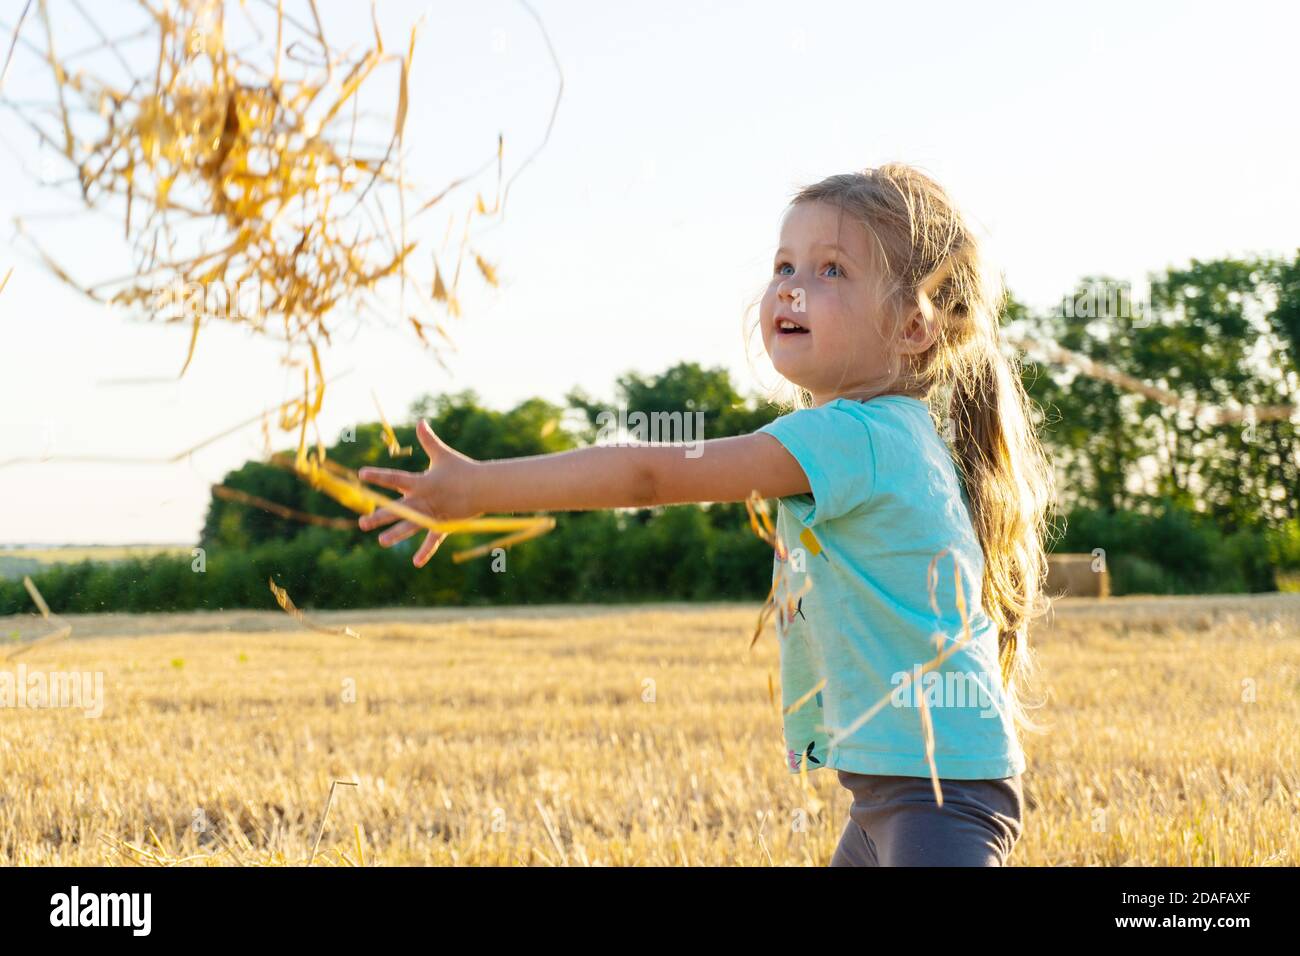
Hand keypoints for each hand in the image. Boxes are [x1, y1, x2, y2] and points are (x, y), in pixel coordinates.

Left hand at [357, 419, 481, 566]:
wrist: (484, 487)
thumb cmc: (462, 469)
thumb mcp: (443, 454)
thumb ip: (428, 440)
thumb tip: (420, 421)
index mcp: (421, 482)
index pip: (395, 478)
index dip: (379, 476)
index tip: (362, 474)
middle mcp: (423, 500)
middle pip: (398, 509)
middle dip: (379, 516)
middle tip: (362, 523)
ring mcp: (433, 515)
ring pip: (411, 526)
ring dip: (396, 534)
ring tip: (381, 542)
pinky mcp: (443, 525)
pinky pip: (433, 540)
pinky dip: (426, 551)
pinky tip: (416, 562)